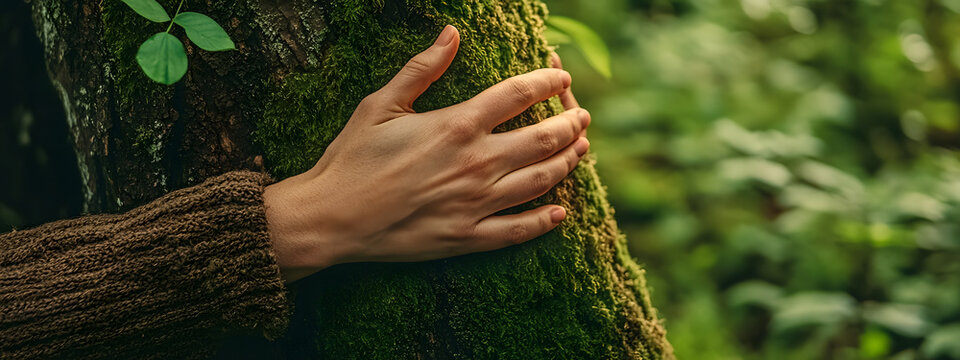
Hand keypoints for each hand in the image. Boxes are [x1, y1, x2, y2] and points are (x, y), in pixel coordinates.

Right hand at [263, 25, 589, 281]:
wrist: (332, 217)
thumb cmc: (352, 157)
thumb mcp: (381, 103)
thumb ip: (422, 68)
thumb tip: (451, 32)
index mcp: (457, 125)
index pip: (519, 94)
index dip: (547, 81)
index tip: (560, 75)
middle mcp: (476, 163)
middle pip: (544, 138)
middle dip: (571, 123)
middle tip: (582, 115)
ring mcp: (476, 203)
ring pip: (542, 181)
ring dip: (568, 163)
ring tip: (581, 151)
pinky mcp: (468, 237)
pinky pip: (519, 230)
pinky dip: (545, 220)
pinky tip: (560, 212)